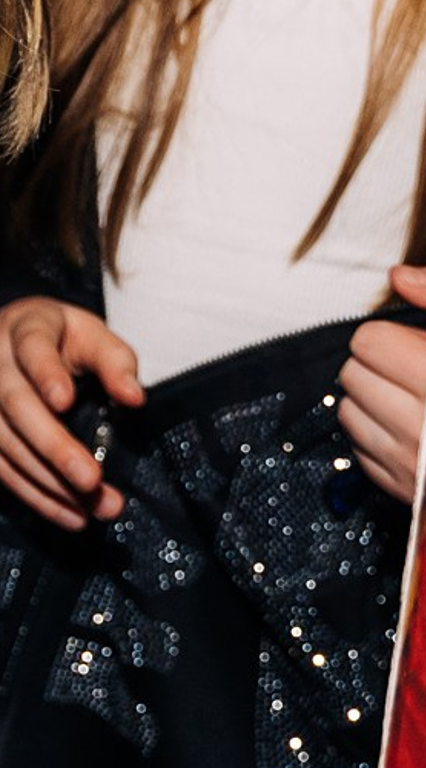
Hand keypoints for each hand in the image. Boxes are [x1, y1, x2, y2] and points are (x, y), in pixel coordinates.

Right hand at [0, 297, 146, 531]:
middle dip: (55, 447)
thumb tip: (134, 398)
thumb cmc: (58, 340)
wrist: (5, 341)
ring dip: (52, 482)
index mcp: (22, 329)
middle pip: (17, 407)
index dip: (46, 374)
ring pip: (8, 445)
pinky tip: (69, 514)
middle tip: (92, 480)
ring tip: (94, 506)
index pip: (31, 349)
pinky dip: (35, 496)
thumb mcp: (91, 335)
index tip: (64, 401)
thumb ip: (115, 361)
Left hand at [340, 267, 425, 507]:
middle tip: (418, 370)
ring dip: (375, 401)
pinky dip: (379, 436)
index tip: (416, 344)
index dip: (393, 336)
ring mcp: (415, 464)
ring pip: (349, 411)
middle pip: (352, 373)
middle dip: (380, 367)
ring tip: (416, 399)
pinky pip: (360, 450)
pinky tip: (414, 431)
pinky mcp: (406, 490)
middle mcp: (425, 426)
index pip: (369, 341)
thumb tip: (397, 276)